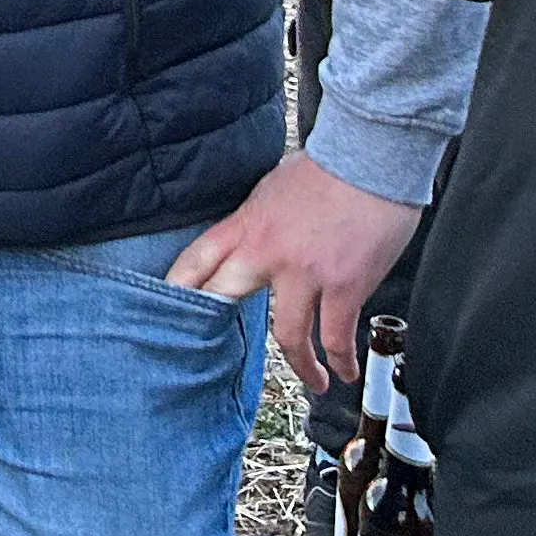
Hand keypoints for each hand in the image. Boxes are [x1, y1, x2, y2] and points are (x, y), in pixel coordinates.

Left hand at [170, 151, 423, 394]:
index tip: (164, 308)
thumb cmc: (330, 168)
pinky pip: (334, 337)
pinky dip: (340, 360)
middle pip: (226, 298)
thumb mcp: (274, 189)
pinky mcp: (343, 286)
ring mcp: (304, 272)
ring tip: (312, 380)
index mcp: (247, 224)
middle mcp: (268, 251)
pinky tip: (344, 371)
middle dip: (216, 329)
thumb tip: (255, 244)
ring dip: (301, 366)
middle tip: (212, 357)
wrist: (371, 155)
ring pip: (287, 335)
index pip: (198, 258)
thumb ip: (260, 223)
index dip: (178, 286)